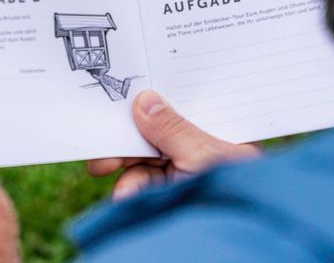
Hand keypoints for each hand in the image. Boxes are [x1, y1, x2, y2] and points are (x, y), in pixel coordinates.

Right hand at [88, 90, 260, 199]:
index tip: (134, 87)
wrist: (216, 246)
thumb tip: (145, 101)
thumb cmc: (230, 196)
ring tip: (104, 169)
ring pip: (147, 159)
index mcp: (228, 135)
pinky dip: (130, 188)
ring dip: (127, 167)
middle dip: (132, 137)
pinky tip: (123, 197)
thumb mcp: (202, 157)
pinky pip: (144, 183)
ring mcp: (188, 173)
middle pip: (162, 132)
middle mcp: (207, 151)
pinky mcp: (172, 194)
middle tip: (104, 140)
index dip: (163, 96)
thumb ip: (173, 130)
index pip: (193, 106)